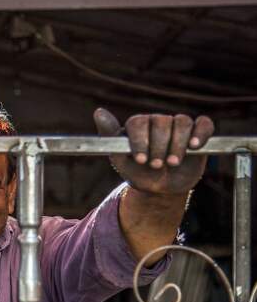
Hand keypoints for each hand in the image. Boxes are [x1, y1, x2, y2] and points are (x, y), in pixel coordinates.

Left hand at [94, 108, 213, 194]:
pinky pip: (204, 124)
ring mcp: (179, 126)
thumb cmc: (137, 172)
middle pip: (161, 122)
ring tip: (172, 163)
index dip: (140, 140)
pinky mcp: (198, 133)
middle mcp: (158, 121)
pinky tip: (194, 147)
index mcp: (138, 125)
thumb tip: (98, 112)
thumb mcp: (119, 158)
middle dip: (159, 146)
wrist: (160, 189)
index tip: (140, 160)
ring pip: (182, 122)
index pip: (138, 122)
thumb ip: (109, 136)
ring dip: (177, 144)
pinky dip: (200, 133)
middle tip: (156, 165)